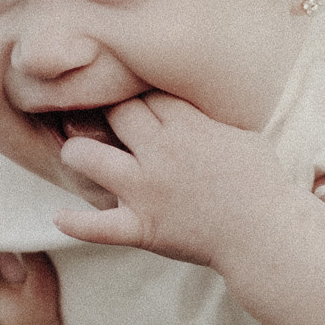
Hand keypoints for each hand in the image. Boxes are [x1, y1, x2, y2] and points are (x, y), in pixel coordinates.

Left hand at [53, 91, 297, 267]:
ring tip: (76, 153)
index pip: (145, 92)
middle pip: (114, 112)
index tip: (133, 97)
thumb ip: (208, 119)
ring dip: (77, 152)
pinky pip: (98, 227)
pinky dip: (76, 224)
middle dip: (105, 110)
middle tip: (98, 114)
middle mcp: (159, 152)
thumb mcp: (242, 135)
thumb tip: (191, 107)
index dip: (135, 92)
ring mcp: (146, 191)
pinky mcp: (142, 228)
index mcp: (186, 126)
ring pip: (89, 158)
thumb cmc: (261, 183)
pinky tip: (59, 217)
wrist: (266, 232)